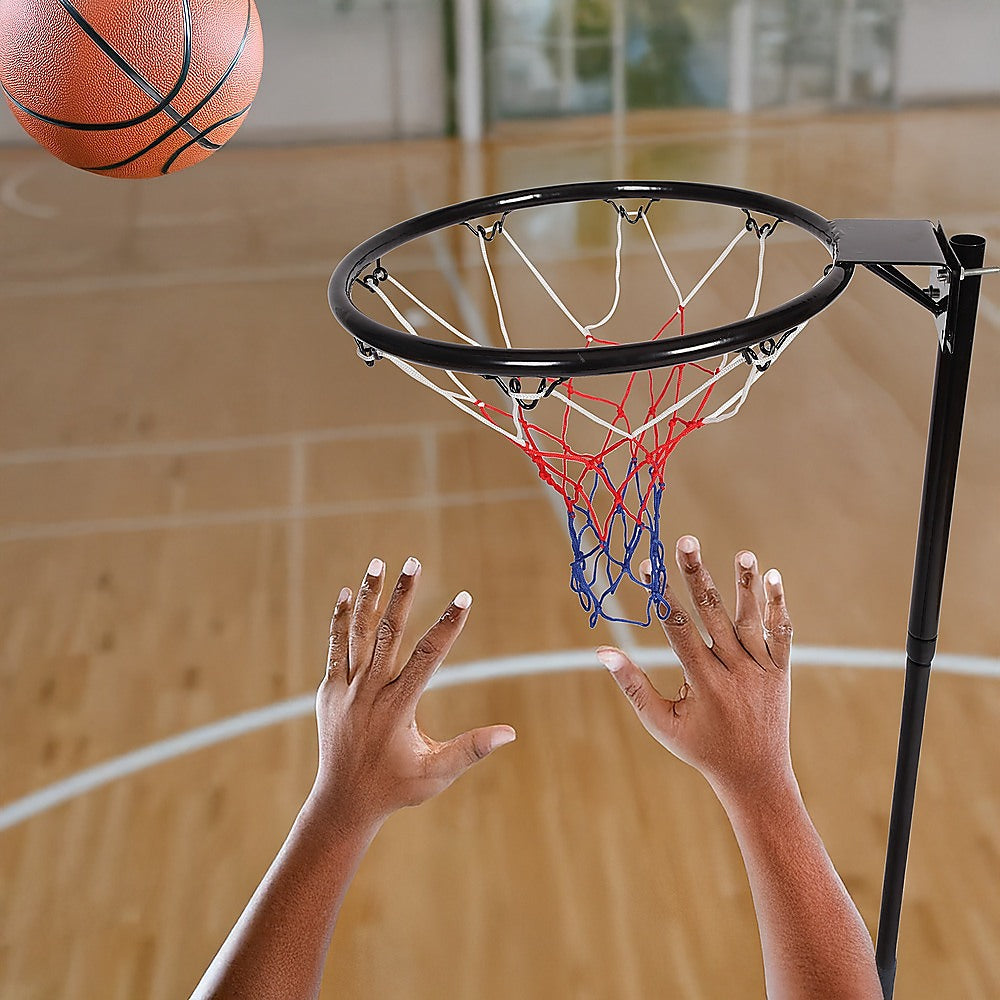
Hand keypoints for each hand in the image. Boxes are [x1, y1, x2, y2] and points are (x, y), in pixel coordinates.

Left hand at [310, 557, 515, 833]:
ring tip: (377, 564)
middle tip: (414, 562)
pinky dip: (340, 620)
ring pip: (358, 633)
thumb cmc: (397, 788)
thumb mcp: (438, 773)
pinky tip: (346, 593)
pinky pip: (334, 647)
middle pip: (389, 633)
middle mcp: (369, 693)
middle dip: (404, 595)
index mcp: (398, 708)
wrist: (342, 802)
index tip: (464, 597)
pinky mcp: (329, 691)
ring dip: (369, 597)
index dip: (448, 625)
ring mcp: (345, 689)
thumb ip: (471, 749)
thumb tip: (510, 733)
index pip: (428, 657)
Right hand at [598, 536, 793, 802]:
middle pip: (712, 613)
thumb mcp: (660, 722)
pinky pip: (781, 634)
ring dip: (745, 585)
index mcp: (703, 682)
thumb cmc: (700, 748)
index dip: (660, 593)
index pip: (677, 628)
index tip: (645, 564)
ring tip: (742, 552)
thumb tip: (601, 652)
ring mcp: (761, 670)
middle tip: (686, 539)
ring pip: (751, 619)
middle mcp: (734, 671)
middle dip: (696, 574)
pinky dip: (777, 606)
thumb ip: (633, 684)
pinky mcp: (781, 671)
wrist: (756, 777)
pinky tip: (774, 575)